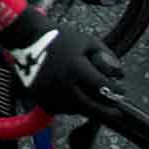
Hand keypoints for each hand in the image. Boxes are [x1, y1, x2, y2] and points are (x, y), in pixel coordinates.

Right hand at [1, 14, 125, 120]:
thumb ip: (106, 55)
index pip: (102, 87)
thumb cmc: (58, 37)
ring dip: (88, 108)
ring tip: (94, 99)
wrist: (26, 39)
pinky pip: (61, 109)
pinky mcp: (41, 100)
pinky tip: (75, 95)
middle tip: (117, 111)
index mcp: (76, 69)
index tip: (122, 92)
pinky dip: (71, 105)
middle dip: (107, 111)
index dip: (116, 91)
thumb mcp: (86, 40)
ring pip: (76, 110)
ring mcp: (51, 95)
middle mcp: (64, 86)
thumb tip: (119, 73)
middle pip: (91, 108)